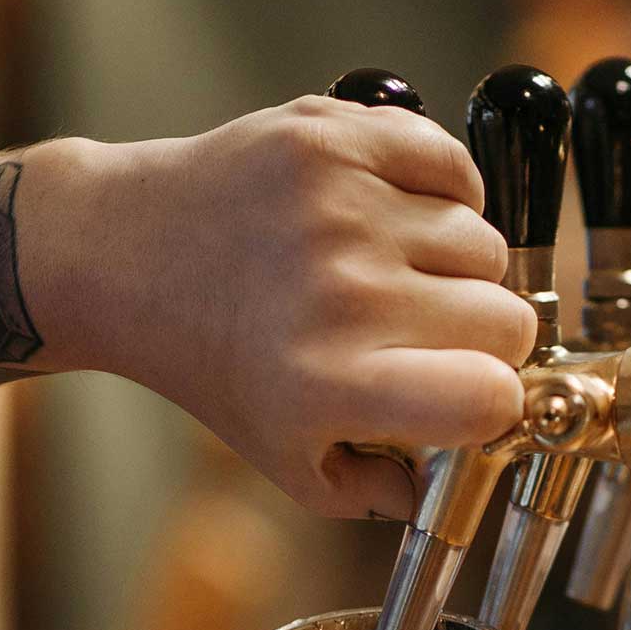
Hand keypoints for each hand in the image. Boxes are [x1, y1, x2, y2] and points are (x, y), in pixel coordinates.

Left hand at [32, 97, 536, 518]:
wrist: (125, 254)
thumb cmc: (212, 360)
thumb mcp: (279, 456)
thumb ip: (368, 491)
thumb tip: (434, 492)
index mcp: (332, 384)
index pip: (491, 397)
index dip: (491, 402)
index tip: (466, 394)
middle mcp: (344, 294)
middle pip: (505, 319)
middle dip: (481, 337)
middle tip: (426, 335)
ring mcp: (342, 207)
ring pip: (485, 242)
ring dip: (457, 266)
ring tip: (397, 273)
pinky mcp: (336, 138)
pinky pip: (455, 166)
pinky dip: (443, 192)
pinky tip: (398, 217)